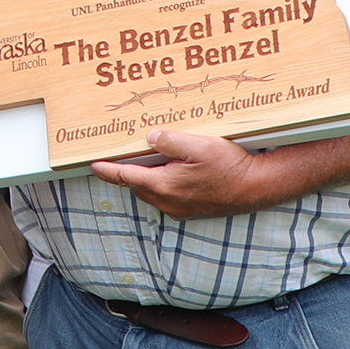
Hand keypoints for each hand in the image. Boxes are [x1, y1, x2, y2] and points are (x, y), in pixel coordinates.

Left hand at [90, 130, 266, 220]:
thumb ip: (169, 141)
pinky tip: (172, 170)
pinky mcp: (191, 210)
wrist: (256, 187)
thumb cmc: (229, 166)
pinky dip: (162, 184)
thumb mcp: (198, 144)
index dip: (108, 170)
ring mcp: (180, 208)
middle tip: (122, 156)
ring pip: (152, 192)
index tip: (93, 165)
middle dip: (128, 172)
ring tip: (148, 159)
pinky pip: (167, 196)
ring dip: (146, 178)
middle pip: (137, 185)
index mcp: (164, 185)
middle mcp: (168, 201)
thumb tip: (149, 138)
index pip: (126, 177)